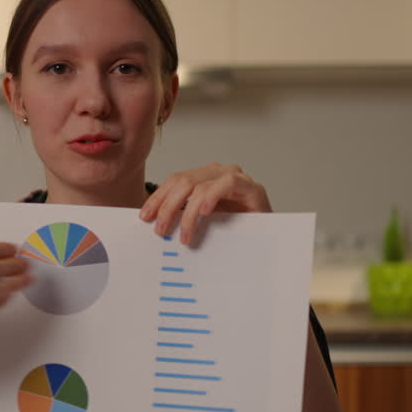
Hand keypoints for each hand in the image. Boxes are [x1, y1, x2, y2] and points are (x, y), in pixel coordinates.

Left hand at [139, 163, 271, 245]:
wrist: (267, 238)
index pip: (173, 181)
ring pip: (200, 185)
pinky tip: (204, 211)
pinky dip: (212, 196)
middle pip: (183, 181)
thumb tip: (154, 224)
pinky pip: (226, 184)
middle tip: (160, 230)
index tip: (145, 216)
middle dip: (167, 206)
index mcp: (202, 178)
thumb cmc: (234, 231)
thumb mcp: (202, 224)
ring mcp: (234, 177)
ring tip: (184, 234)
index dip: (157, 198)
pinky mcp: (250, 187)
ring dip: (188, 212)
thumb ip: (182, 218)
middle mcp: (216, 173)